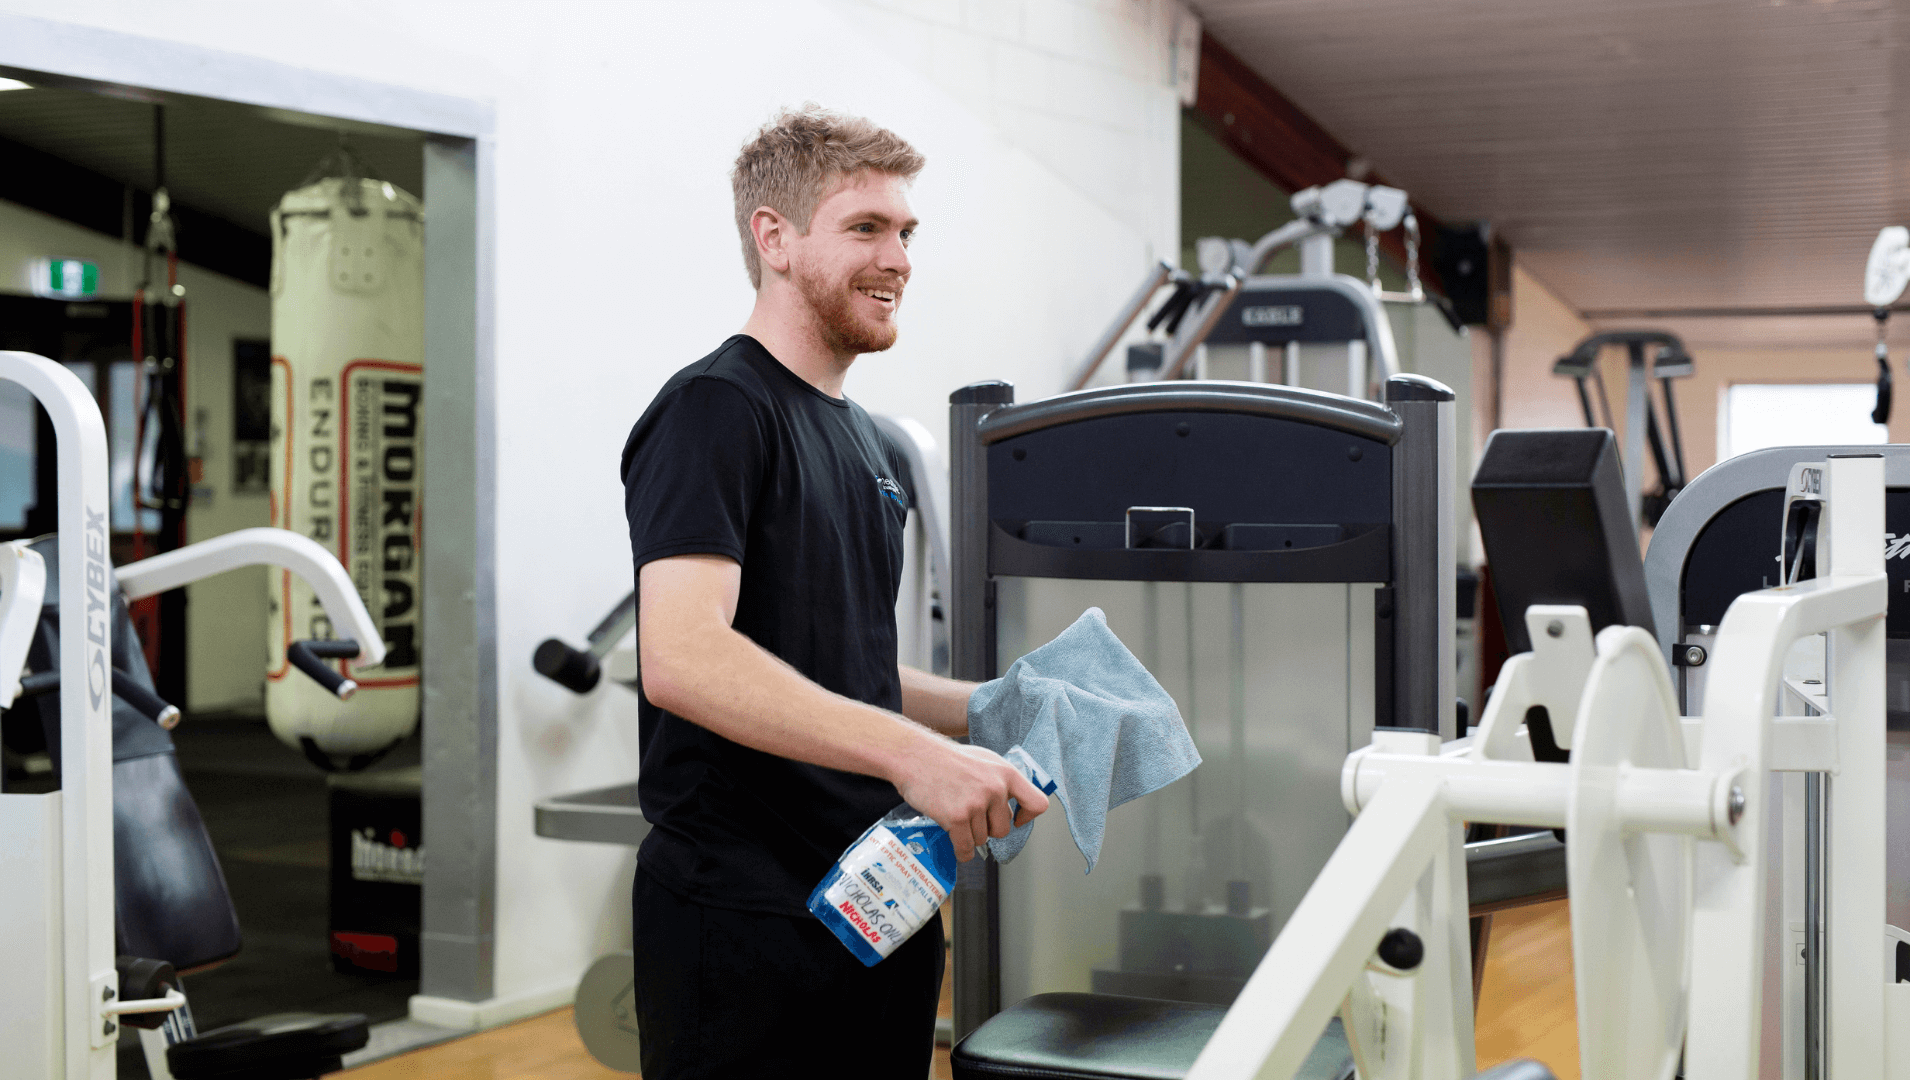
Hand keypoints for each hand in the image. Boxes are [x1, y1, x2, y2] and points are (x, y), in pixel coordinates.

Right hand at [890, 737, 1049, 861]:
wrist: (914, 755)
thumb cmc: (946, 758)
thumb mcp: (984, 760)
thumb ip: (1001, 780)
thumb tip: (1013, 802)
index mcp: (1006, 774)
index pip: (1037, 804)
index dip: (1027, 817)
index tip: (1017, 820)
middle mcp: (995, 788)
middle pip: (1003, 830)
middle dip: (987, 829)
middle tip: (970, 816)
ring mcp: (976, 803)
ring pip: (982, 839)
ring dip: (969, 835)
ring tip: (955, 815)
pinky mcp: (956, 817)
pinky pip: (965, 848)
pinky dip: (961, 851)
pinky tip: (956, 844)